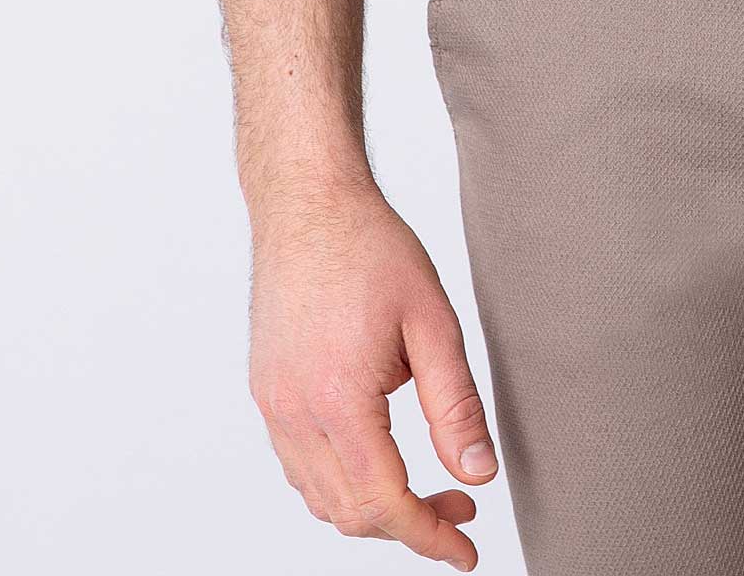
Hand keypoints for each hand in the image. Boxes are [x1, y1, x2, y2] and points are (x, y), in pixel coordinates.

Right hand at [249, 188, 499, 565]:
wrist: (307, 202)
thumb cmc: (369, 247)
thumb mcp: (432, 320)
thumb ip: (456, 405)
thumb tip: (477, 474)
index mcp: (338, 398)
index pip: (384, 502)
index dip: (429, 537)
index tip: (465, 551)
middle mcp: (294, 411)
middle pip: (350, 513)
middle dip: (408, 524)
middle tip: (458, 507)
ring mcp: (272, 404)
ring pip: (320, 498)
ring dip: (372, 508)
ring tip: (425, 485)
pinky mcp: (265, 391)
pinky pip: (300, 466)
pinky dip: (340, 482)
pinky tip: (378, 457)